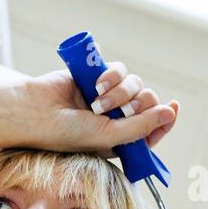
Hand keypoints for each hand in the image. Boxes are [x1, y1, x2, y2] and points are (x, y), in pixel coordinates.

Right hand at [12, 63, 178, 154]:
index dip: (165, 118)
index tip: (173, 108)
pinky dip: (112, 75)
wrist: (34, 111)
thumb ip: (140, 127)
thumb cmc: (64, 133)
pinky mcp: (98, 76)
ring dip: (121, 91)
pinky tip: (96, 84)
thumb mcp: (106, 136)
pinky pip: (120, 69)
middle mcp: (115, 118)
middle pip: (148, 103)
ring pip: (135, 84)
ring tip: (98, 99)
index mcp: (119, 139)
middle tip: (119, 110)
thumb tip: (170, 112)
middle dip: (138, 104)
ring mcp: (107, 96)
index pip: (152, 128)